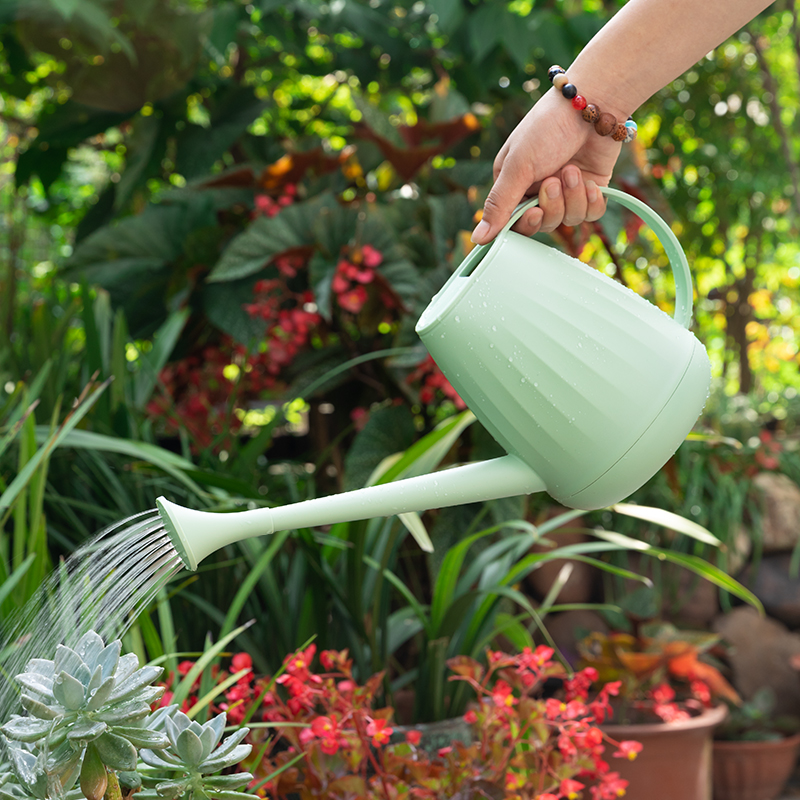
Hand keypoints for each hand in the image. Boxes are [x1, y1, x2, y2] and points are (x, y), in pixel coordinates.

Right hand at [471, 89, 623, 243]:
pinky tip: (590, 182)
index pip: (516, 223)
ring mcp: (566, 191)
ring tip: (573, 170)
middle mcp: (539, 191)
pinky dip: (591, 201)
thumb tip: (477, 239)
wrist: (591, 102)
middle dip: (552, 206)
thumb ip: (498, 205)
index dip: (527, 223)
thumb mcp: (517, 166)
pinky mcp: (591, 190)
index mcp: (514, 185)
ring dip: (572, 197)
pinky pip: (591, 214)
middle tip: (553, 180)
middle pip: (545, 224)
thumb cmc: (547, 127)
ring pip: (569, 220)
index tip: (535, 212)